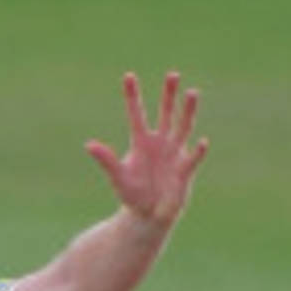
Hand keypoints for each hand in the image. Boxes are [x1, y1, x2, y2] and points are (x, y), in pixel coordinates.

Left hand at [85, 71, 208, 230]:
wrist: (148, 215)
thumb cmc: (131, 195)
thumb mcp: (118, 177)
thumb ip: (107, 160)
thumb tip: (89, 145)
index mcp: (141, 142)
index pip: (136, 113)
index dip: (132, 95)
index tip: (128, 76)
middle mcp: (160, 142)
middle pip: (166, 113)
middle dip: (168, 95)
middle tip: (172, 75)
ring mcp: (175, 153)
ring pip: (183, 127)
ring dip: (187, 111)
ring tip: (192, 92)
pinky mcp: (185, 169)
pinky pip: (193, 158)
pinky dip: (197, 151)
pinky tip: (202, 142)